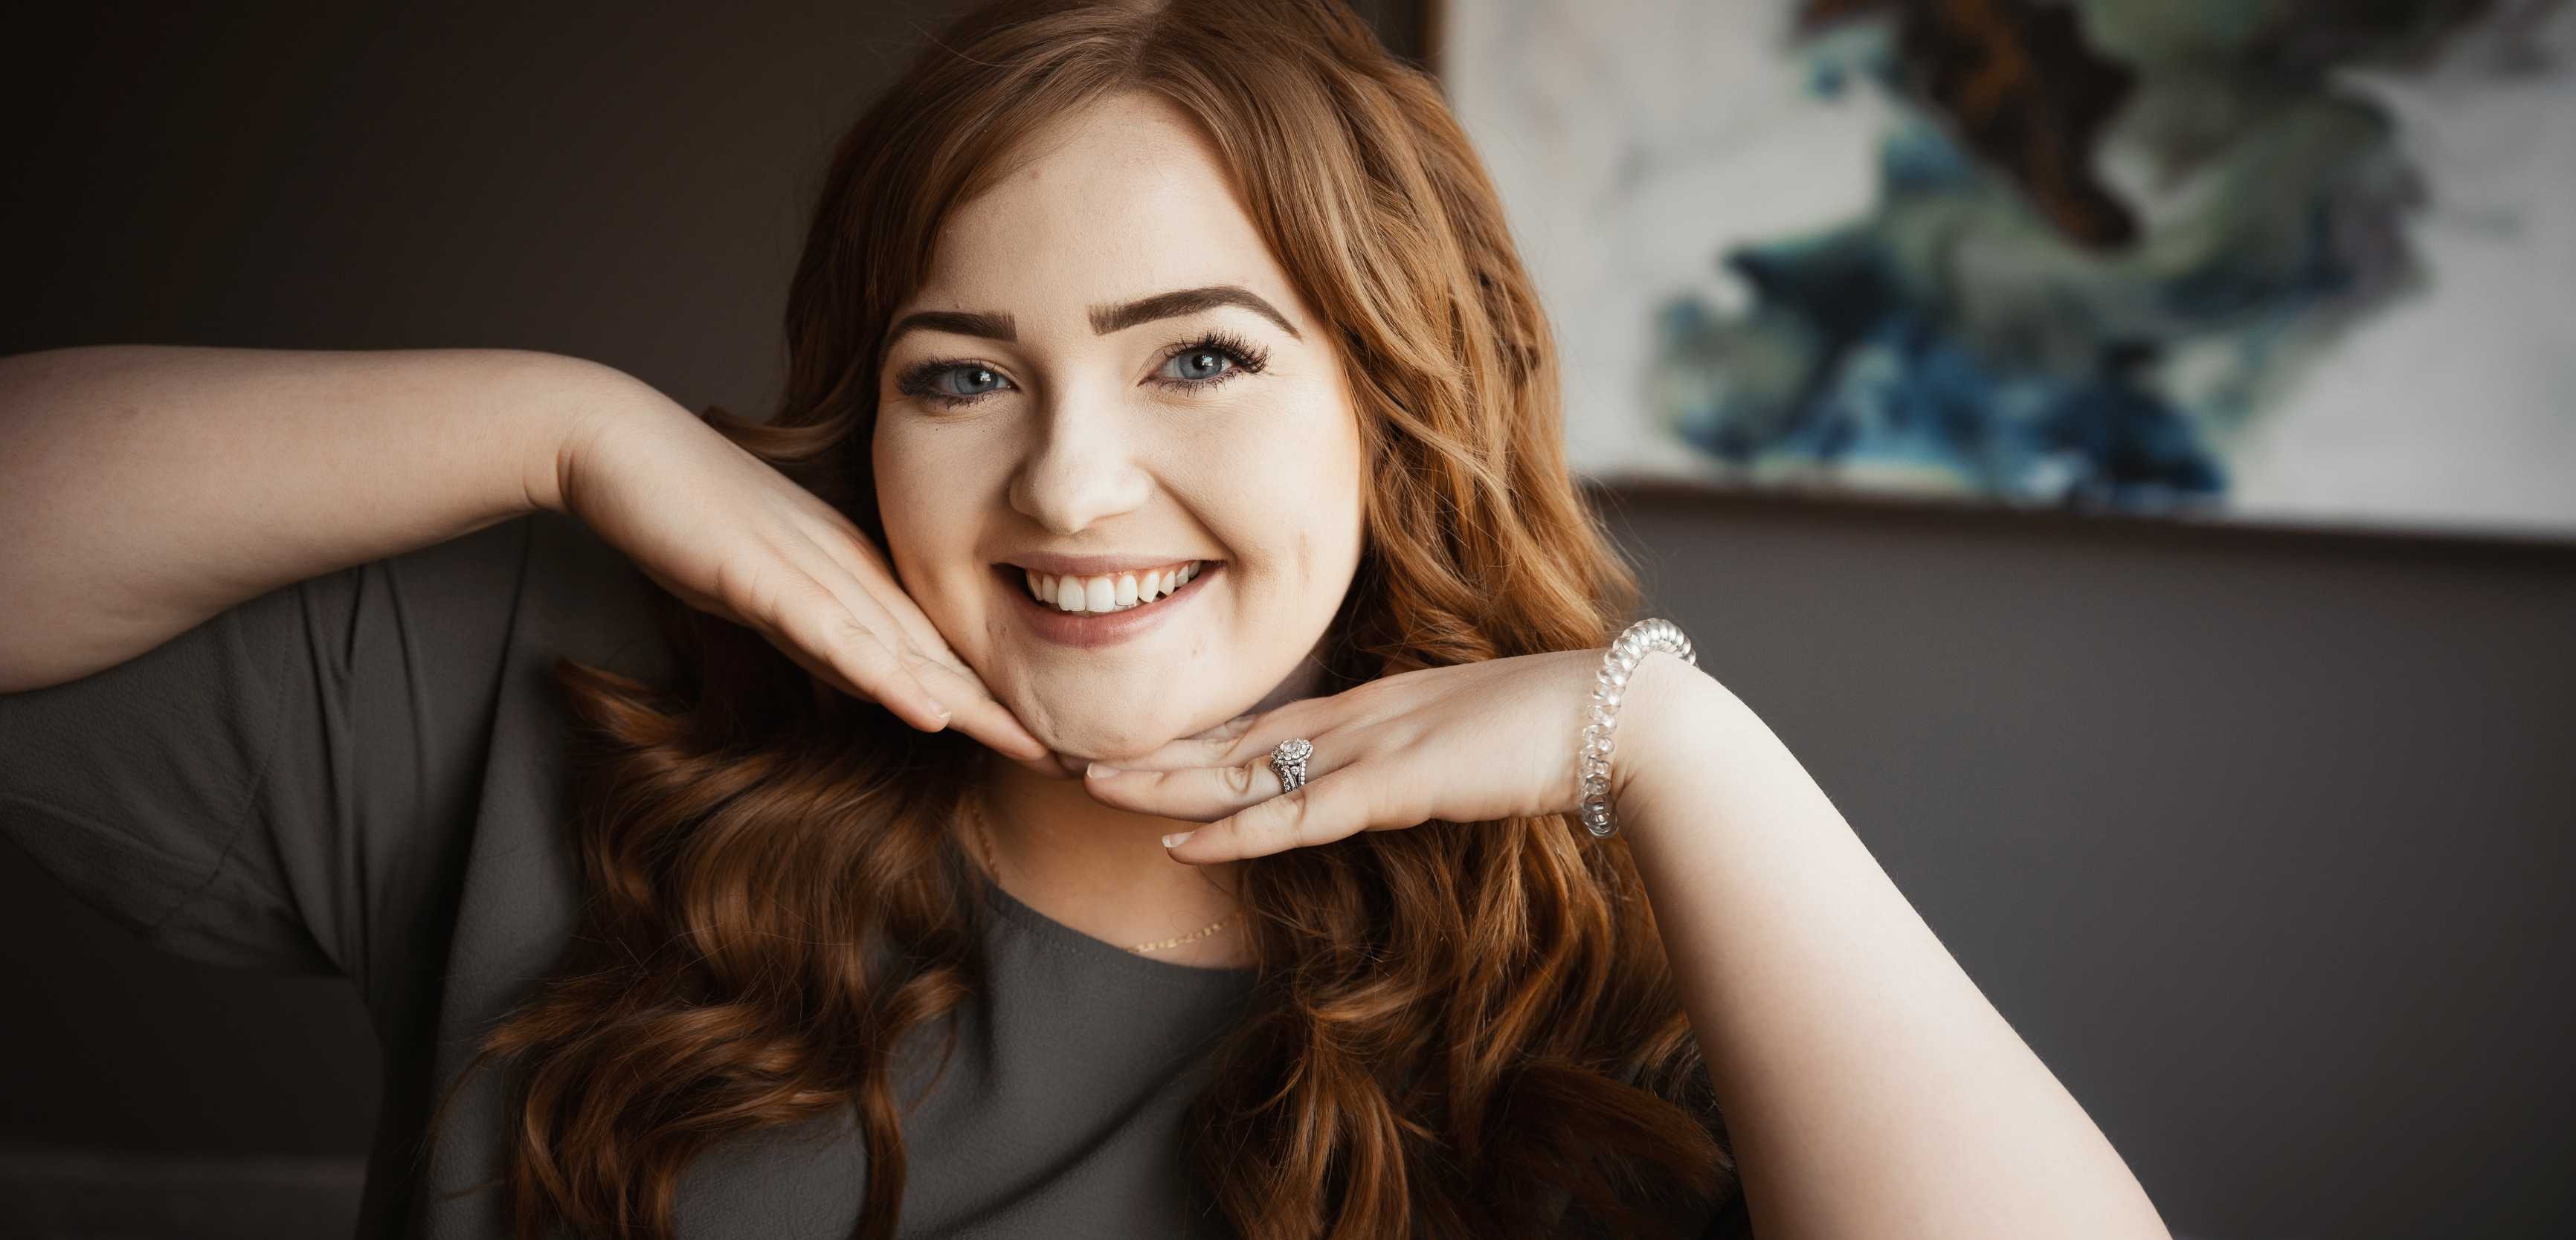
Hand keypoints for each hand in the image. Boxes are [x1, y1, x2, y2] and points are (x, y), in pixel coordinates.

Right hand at [552, 395, 1048, 761]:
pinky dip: (882, 679)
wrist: (623, 448)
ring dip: (974, 708)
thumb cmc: (691, 518)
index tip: (1052, 743)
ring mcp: (814, 575)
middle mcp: (854, 576)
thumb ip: (825, 636)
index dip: (998, 702)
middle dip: (1010, 715)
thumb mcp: (772, 592)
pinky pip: (833, 637)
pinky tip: (929, 714)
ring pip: (908, 653)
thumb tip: (875, 686)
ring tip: (1036, 750)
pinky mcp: (765, 580)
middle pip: (946, 659)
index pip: (942, 652)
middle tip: (1079, 760)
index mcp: (859, 578)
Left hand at [1080, 649, 1703, 861]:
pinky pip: (1294, 815)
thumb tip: (1410, 774)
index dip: (1199, 739)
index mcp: (1378, 705)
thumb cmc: (1563, 728)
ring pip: (1245, 773)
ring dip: (1168, 786)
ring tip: (1097, 788)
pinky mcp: (1393, 784)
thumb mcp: (1474, 741)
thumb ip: (1429, 755)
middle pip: (1236, 741)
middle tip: (1081, 759)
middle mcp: (1360, 717)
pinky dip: (1233, 831)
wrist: (1619, 717)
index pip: (1267, 724)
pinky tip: (1181, 840)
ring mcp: (1372, 747)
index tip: (1141, 749)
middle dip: (1158, 755)